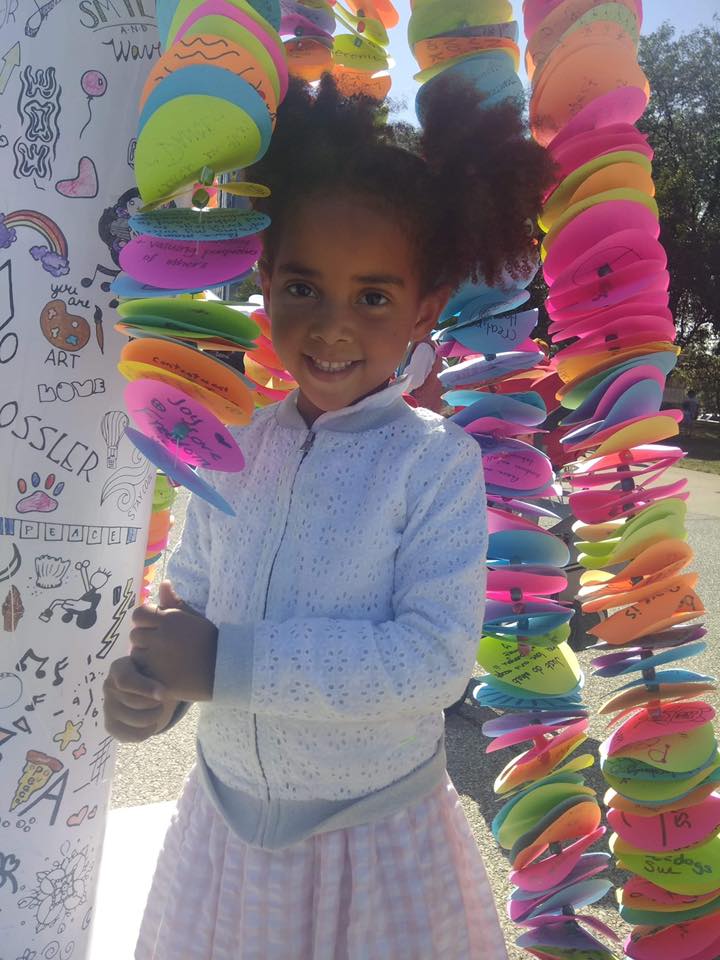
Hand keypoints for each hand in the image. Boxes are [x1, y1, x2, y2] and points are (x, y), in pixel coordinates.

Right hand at [103, 656, 179, 743]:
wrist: (151, 689)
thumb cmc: (156, 673)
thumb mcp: (158, 664)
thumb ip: (155, 665)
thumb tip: (151, 661)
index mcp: (118, 668)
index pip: (125, 680)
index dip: (145, 688)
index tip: (164, 693)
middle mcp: (108, 686)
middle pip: (133, 702)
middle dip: (155, 703)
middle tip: (165, 700)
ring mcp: (107, 707)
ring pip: (135, 720)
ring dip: (155, 717)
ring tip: (160, 709)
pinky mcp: (111, 726)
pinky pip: (132, 735)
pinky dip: (148, 731)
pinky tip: (153, 723)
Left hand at [129, 581, 217, 701]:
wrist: (225, 670)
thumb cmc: (210, 642)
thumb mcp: (195, 618)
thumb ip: (176, 602)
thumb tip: (163, 583)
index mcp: (170, 620)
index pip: (139, 614)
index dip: (145, 620)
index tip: (157, 627)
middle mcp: (160, 638)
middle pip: (135, 635)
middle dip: (145, 639)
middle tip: (161, 646)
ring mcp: (156, 660)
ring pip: (135, 654)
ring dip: (144, 656)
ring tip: (162, 660)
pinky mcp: (156, 679)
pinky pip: (140, 672)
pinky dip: (146, 672)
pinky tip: (161, 672)